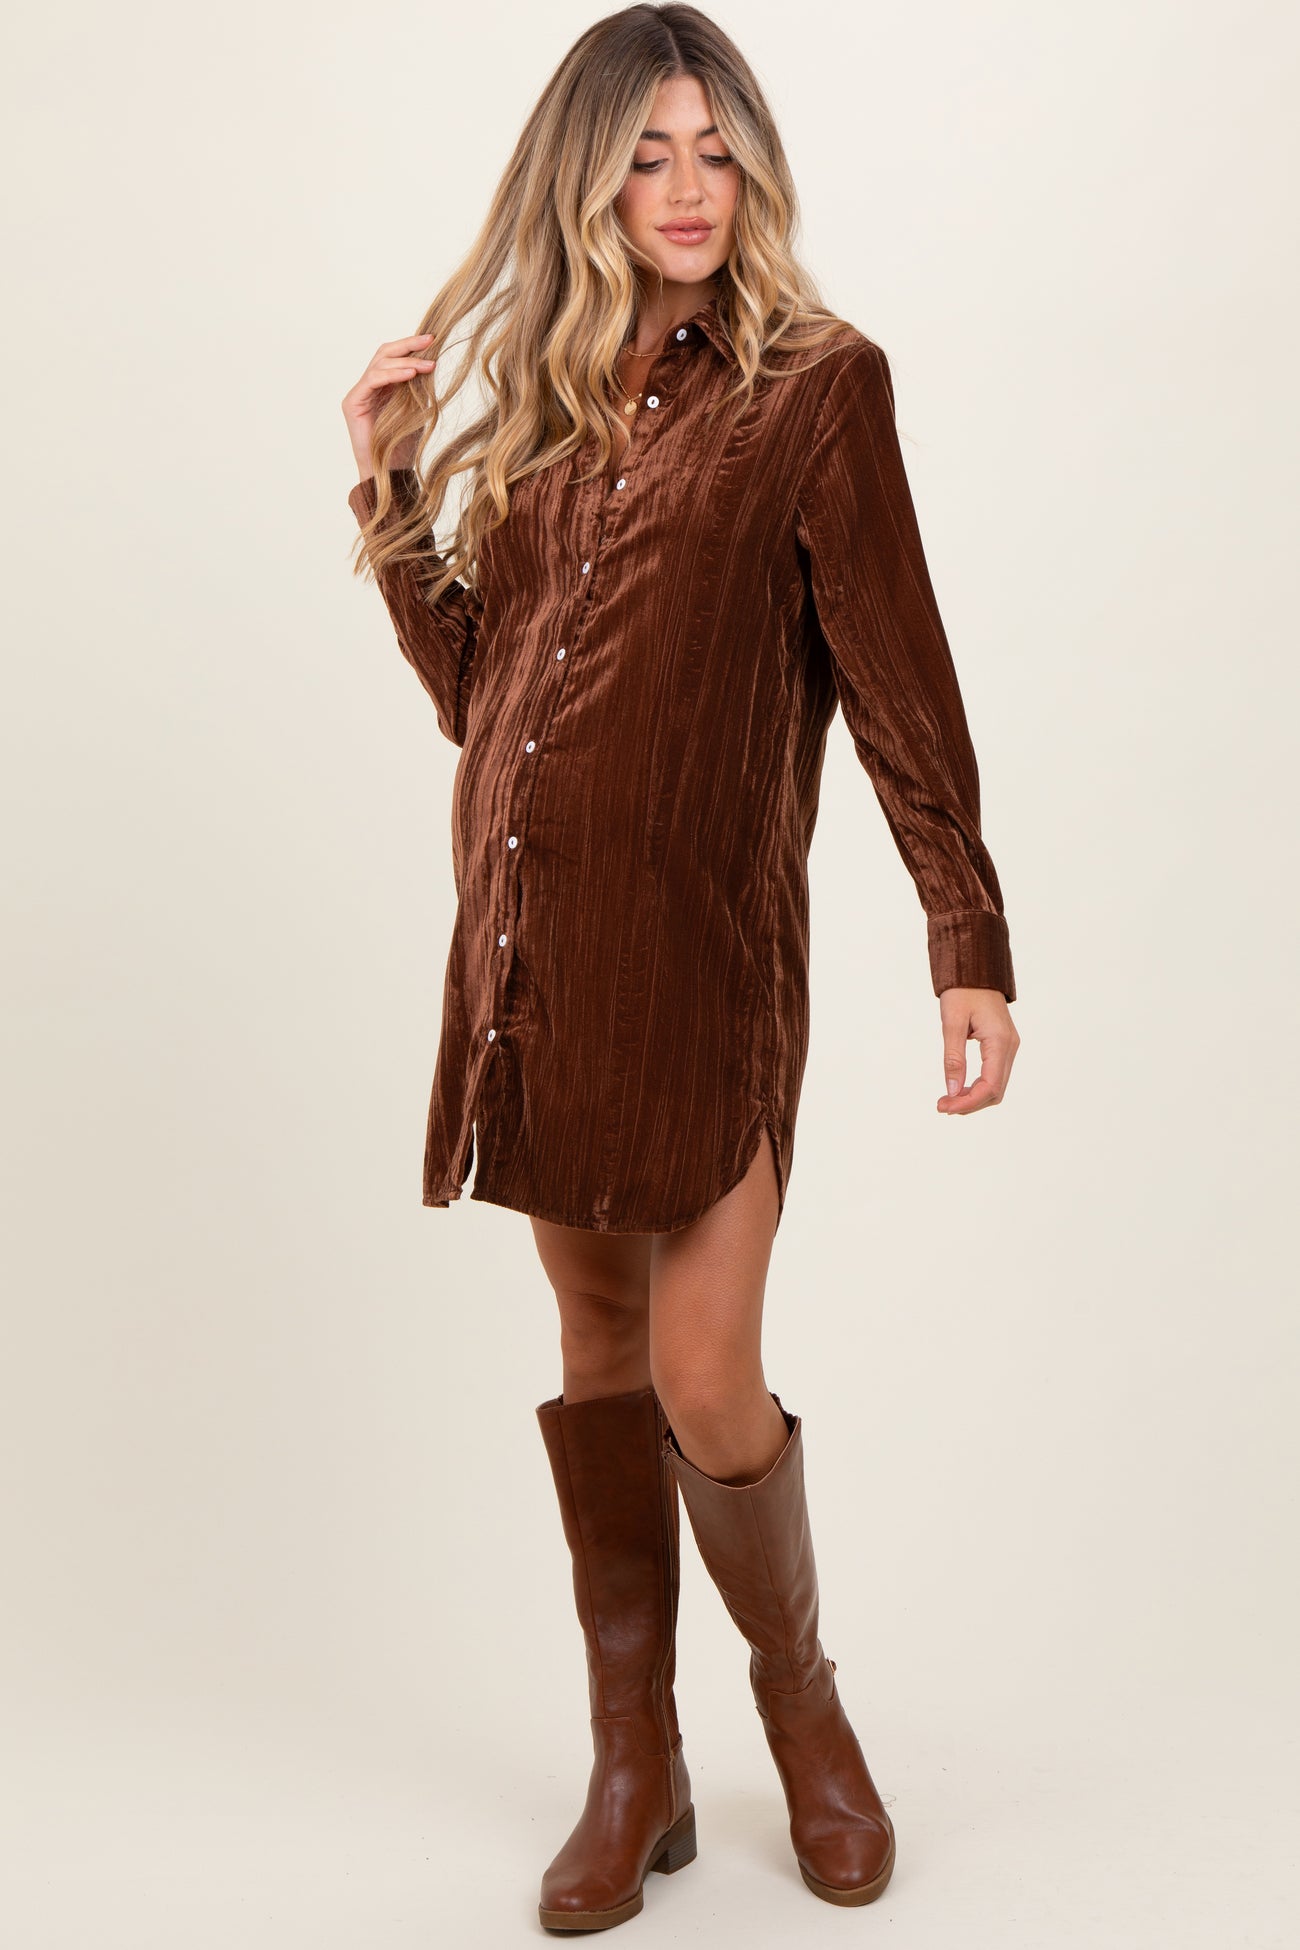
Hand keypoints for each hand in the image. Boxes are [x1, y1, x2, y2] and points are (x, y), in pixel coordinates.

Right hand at [341, 333, 436, 479]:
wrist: (390, 471)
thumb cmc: (404, 446)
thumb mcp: (417, 409)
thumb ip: (420, 387)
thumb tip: (433, 362)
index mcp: (383, 386)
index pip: (394, 357)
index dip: (411, 346)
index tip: (433, 340)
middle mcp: (368, 387)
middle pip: (384, 353)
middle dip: (408, 345)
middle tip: (430, 341)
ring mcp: (359, 394)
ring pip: (379, 364)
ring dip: (405, 362)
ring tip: (427, 365)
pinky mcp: (352, 403)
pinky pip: (373, 380)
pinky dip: (392, 374)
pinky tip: (410, 374)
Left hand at [935, 987, 1018, 1114]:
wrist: (975, 970)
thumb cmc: (962, 991)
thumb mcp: (951, 1022)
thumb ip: (953, 1057)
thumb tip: (952, 1090)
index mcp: (999, 1041)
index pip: (991, 1086)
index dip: (968, 1102)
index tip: (944, 1107)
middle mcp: (1010, 1046)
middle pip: (996, 1091)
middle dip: (970, 1103)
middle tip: (942, 1106)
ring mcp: (1009, 1046)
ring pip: (997, 1086)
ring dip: (974, 1097)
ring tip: (948, 1100)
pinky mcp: (1003, 1045)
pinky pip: (995, 1074)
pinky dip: (978, 1086)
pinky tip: (959, 1088)